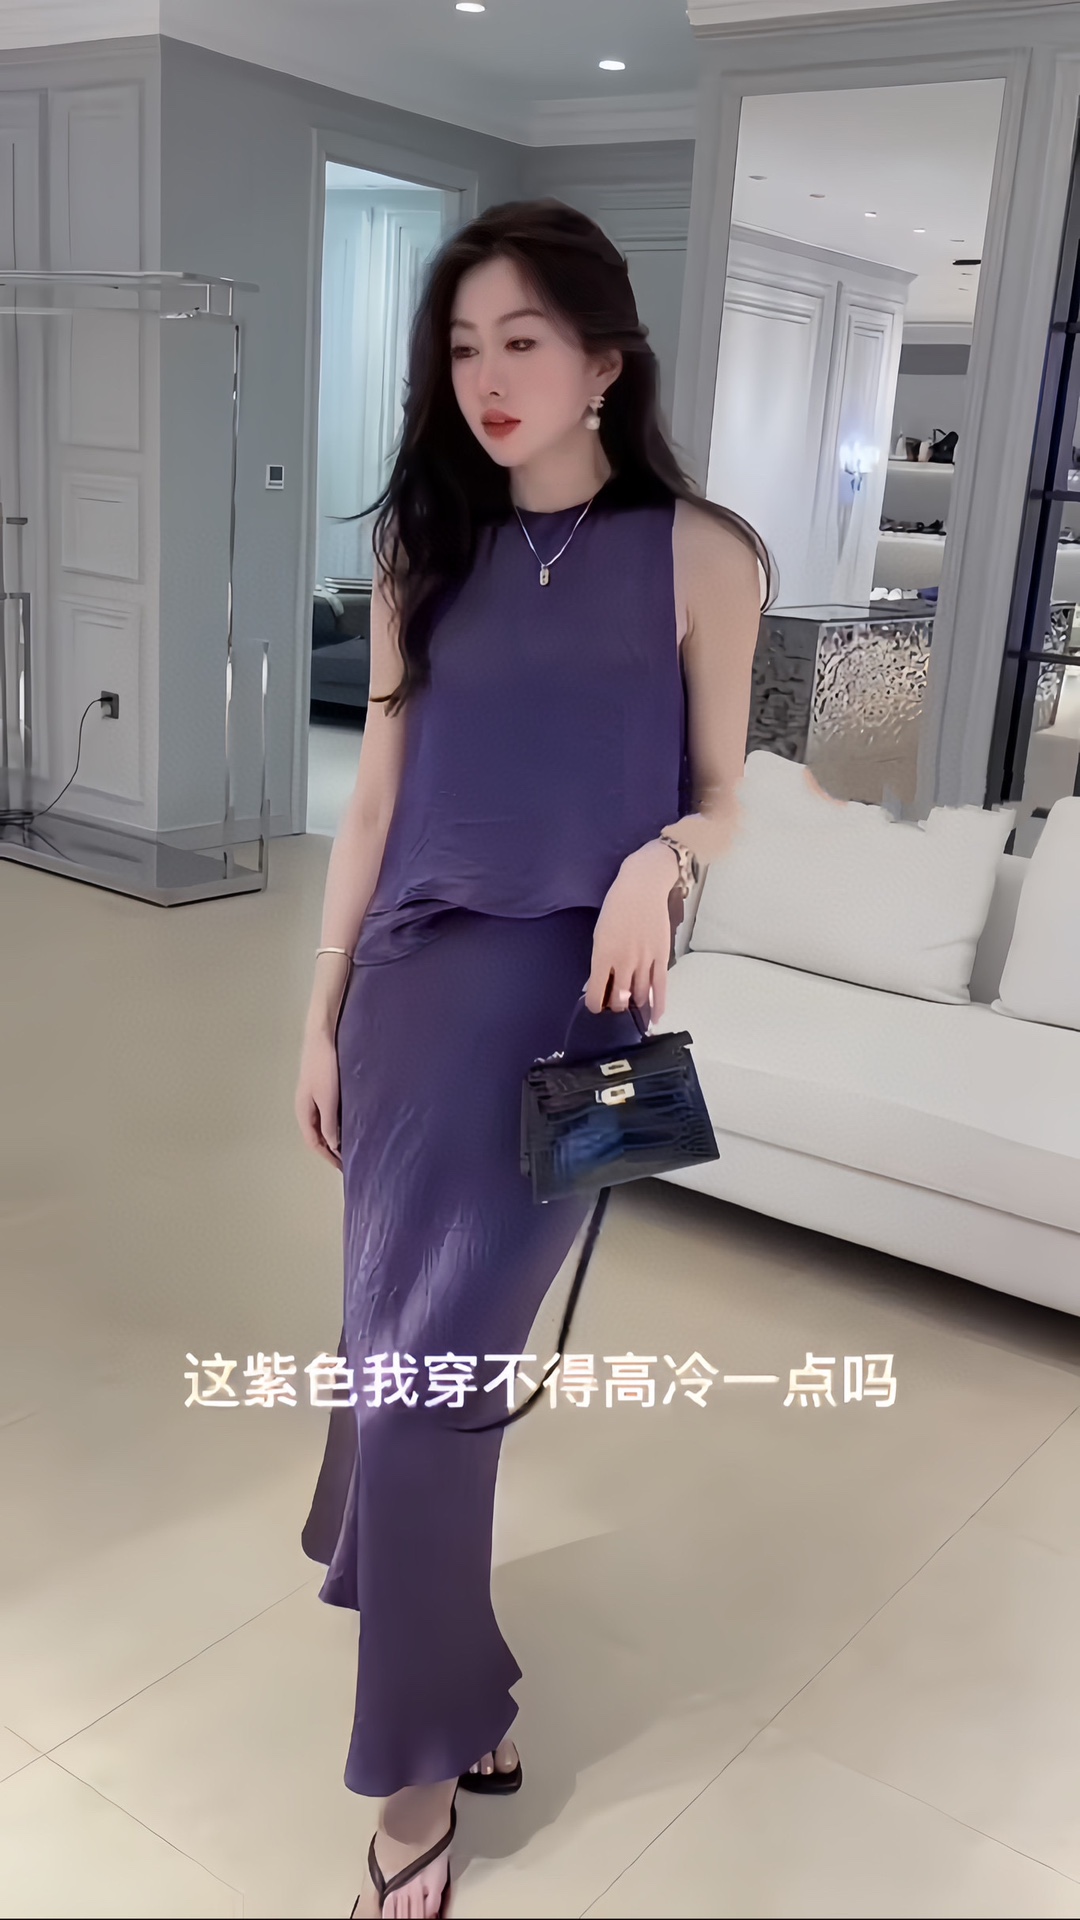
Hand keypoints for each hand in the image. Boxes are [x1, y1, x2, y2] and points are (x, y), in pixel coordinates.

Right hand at [294, 1026, 342, 1170]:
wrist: (324, 1035)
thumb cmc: (324, 1066)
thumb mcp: (328, 1099)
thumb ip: (329, 1124)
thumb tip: (332, 1146)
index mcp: (303, 1111)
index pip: (314, 1143)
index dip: (328, 1157)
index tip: (344, 1168)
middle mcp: (307, 1106)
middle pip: (318, 1135)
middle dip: (332, 1150)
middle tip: (350, 1161)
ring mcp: (314, 1096)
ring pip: (324, 1123)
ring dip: (336, 1136)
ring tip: (352, 1145)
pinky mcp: (324, 1086)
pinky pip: (330, 1111)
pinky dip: (339, 1122)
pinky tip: (351, 1122)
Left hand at [584, 841, 677, 1024]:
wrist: (642, 888)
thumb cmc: (616, 906)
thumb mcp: (600, 932)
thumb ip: (600, 960)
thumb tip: (599, 981)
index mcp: (602, 955)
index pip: (595, 992)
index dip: (594, 1004)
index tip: (596, 1006)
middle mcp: (623, 962)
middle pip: (618, 998)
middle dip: (615, 1008)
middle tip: (614, 1009)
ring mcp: (644, 961)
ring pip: (638, 995)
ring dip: (633, 1008)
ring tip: (631, 1013)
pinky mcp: (661, 958)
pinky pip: (660, 987)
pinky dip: (657, 1005)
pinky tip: (654, 1017)